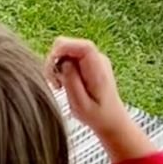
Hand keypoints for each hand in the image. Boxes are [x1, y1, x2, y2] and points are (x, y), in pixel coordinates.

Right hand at [46, 37, 153, 159]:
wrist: (110, 119)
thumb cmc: (97, 115)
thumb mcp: (80, 104)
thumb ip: (71, 81)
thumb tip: (62, 63)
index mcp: (98, 69)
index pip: (82, 46)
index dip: (62, 50)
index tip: (52, 67)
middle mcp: (97, 59)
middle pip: (69, 45)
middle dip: (54, 60)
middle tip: (55, 83)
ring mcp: (92, 59)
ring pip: (65, 50)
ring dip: (56, 66)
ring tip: (60, 86)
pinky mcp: (87, 63)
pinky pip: (68, 57)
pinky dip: (60, 69)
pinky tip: (64, 84)